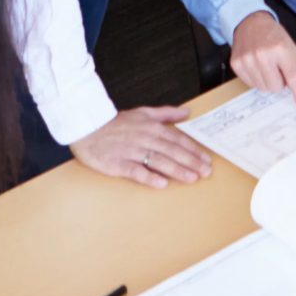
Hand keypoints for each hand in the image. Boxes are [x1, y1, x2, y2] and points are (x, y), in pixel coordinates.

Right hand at [69, 107, 211, 189]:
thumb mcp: (143, 112)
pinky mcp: (118, 163)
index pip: (178, 140)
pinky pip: (136, 171)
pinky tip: (161, 184)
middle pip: (172, 151)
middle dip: (191, 162)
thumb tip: (186, 112)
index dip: (194, 151)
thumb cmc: (116, 123)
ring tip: (191, 178)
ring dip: (177, 170)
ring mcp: (132, 151)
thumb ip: (166, 113)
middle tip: (206, 173)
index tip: (207, 160)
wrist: (88, 128)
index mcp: (152, 127)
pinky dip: (149, 177)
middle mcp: (145, 138)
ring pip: (158, 161)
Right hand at [229, 12, 295, 106]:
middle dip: (279, 82)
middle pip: (275, 87)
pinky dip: (256, 78)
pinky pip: (250, 84)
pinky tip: (256, 66)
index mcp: (280, 49)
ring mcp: (248, 60)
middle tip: (278, 70)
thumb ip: (292, 68)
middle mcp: (263, 55)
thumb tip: (291, 90)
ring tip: (267, 66)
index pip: (292, 77)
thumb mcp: (290, 48)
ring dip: (267, 81)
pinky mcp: (237, 64)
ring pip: (262, 88)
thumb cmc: (273, 36)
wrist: (251, 23)